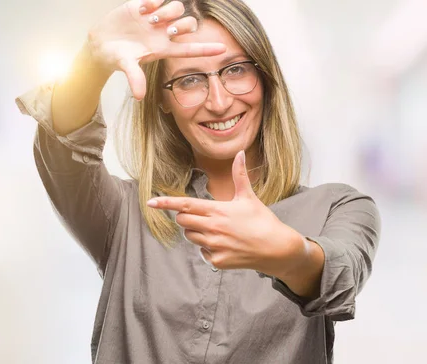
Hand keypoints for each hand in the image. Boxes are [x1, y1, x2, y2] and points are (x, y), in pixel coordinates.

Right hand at [87, 0, 225, 99]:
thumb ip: (134, 78)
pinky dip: (154, 1)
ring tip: (148, 18)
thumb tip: (138, 97)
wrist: (100, 42)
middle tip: (162, 27)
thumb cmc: (116, 57)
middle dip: (181, 25)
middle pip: (189, 25)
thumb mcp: (125, 66)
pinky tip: (141, 9)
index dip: (207, 49)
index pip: (191, 49)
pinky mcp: (144, 6)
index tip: (224, 49)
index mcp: (164, 49)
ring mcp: (156, 19)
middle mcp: (164, 33)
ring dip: (167, 11)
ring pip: (177, 8)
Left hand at [146, 151, 307, 276]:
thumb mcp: (249, 197)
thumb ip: (239, 176)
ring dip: (197, 233)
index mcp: (218, 210)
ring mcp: (214, 246)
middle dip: (188, 217)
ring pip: (190, 237)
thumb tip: (240, 153)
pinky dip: (209, 249)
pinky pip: (202, 253)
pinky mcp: (217, 261)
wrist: (276, 248)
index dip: (166, 203)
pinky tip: (226, 245)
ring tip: (219, 231)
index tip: (150, 202)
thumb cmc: (263, 220)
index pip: (186, 204)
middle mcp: (213, 228)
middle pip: (183, 221)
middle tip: (206, 216)